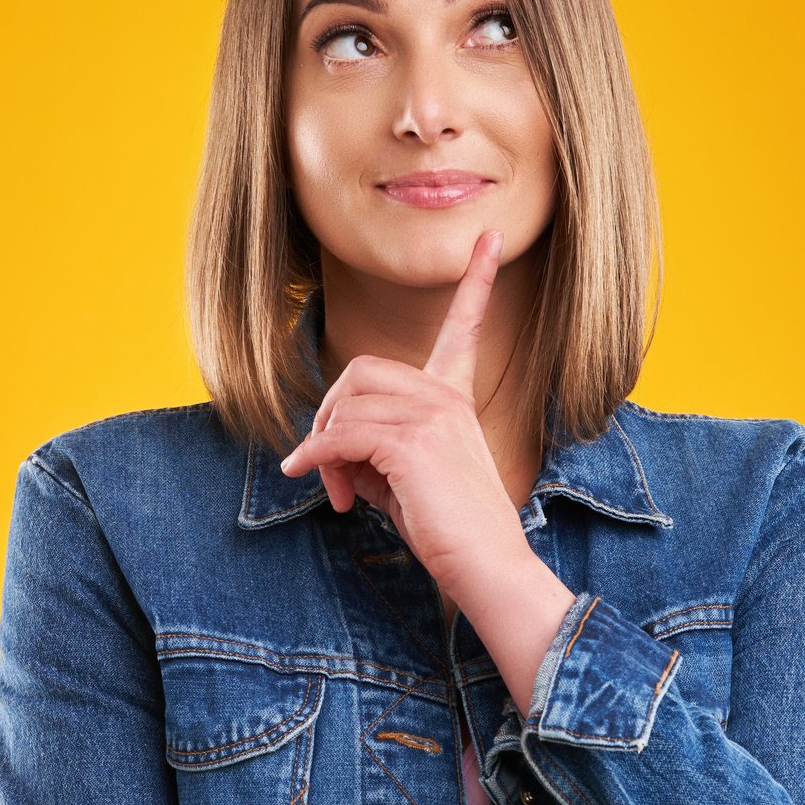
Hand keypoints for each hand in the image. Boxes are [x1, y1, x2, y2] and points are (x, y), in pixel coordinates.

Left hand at [278, 229, 527, 600]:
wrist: (486, 566)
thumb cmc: (449, 529)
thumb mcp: (405, 479)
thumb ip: (373, 448)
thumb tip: (327, 449)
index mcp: (454, 398)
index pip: (464, 328)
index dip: (476, 282)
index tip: (489, 239)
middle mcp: (446, 397)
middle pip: (361, 371)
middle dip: (331, 415)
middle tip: (328, 467)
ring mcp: (432, 417)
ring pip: (346, 408)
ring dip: (324, 452)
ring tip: (338, 493)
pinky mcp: (412, 443)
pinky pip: (341, 436)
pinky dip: (317, 459)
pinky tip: (315, 482)